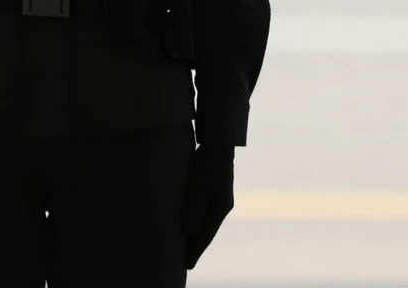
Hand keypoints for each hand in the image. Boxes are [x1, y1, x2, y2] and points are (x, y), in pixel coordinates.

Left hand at [181, 143, 234, 269]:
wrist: (218, 142)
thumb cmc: (207, 164)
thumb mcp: (199, 187)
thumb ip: (195, 209)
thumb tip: (190, 232)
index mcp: (220, 209)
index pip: (205, 235)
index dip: (195, 250)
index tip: (187, 265)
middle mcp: (222, 206)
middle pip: (207, 230)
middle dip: (196, 245)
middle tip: (186, 261)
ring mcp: (220, 197)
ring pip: (206, 221)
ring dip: (196, 233)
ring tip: (186, 245)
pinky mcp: (214, 188)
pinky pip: (204, 211)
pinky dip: (197, 220)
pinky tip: (191, 220)